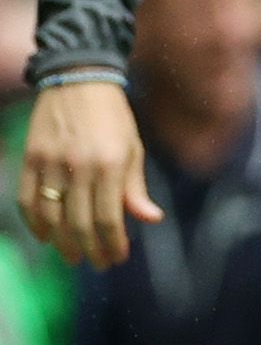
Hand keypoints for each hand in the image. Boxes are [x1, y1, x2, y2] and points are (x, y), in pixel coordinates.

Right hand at [19, 82, 155, 270]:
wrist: (78, 80)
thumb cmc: (113, 118)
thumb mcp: (133, 148)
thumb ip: (136, 188)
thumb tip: (150, 220)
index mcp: (111, 164)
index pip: (108, 217)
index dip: (112, 243)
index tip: (117, 258)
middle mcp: (79, 166)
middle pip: (79, 222)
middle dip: (89, 249)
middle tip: (95, 264)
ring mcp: (50, 162)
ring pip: (51, 215)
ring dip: (61, 242)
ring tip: (72, 256)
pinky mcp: (30, 158)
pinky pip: (27, 199)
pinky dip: (34, 222)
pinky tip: (44, 237)